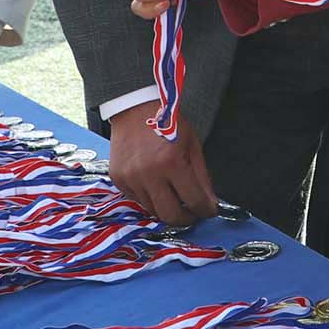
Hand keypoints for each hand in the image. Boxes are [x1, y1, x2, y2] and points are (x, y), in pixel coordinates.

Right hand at [107, 102, 217, 225]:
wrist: (134, 109)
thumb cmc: (168, 124)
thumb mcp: (192, 145)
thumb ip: (202, 177)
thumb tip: (211, 203)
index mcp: (171, 163)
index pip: (193, 201)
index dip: (206, 210)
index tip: (210, 210)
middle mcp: (149, 174)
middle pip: (170, 215)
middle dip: (186, 219)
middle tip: (193, 213)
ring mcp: (131, 179)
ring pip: (153, 210)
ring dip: (167, 208)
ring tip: (175, 197)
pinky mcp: (118, 180)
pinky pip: (138, 200)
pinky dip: (150, 198)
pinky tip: (157, 186)